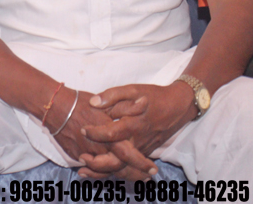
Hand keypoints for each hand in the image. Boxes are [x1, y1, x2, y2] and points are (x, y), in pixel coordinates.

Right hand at [43, 87, 151, 180]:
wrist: (54, 106)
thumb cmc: (81, 103)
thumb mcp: (107, 101)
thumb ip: (127, 106)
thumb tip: (145, 102)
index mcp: (110, 137)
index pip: (130, 155)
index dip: (142, 164)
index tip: (153, 170)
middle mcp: (99, 149)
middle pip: (119, 168)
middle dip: (134, 175)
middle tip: (146, 179)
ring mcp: (86, 154)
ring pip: (105, 171)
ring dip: (119, 174)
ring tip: (131, 177)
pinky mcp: (75, 155)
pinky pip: (90, 168)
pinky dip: (99, 172)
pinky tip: (106, 171)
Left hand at [79, 83, 195, 179]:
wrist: (178, 106)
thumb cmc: (153, 96)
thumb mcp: (133, 89)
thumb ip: (113, 95)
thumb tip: (93, 102)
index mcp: (134, 123)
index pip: (112, 133)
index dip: (96, 133)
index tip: (82, 129)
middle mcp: (138, 140)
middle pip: (118, 159)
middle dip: (99, 162)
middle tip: (81, 157)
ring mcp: (142, 148)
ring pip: (123, 165)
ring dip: (104, 170)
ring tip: (84, 169)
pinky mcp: (144, 151)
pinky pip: (129, 164)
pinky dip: (114, 168)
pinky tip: (97, 168)